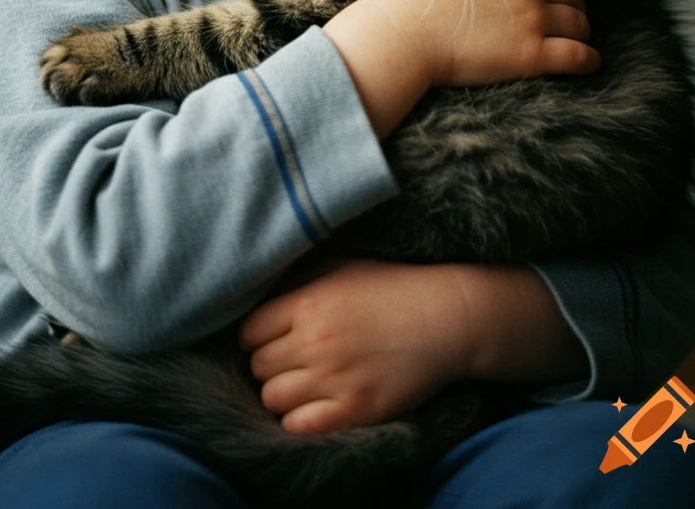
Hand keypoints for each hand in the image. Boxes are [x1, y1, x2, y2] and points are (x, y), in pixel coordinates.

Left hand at [237, 257, 471, 433]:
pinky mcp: (356, 410)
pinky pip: (299, 426)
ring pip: (272, 399)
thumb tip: (259, 297)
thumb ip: (296, 282)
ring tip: (303, 382)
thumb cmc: (390, 287)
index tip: (271, 337)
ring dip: (282, 392)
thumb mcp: (340, 267)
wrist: (445, 318)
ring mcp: (335, 379)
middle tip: (291, 360)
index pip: (249, 331)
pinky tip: (315, 405)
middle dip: (269, 364)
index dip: (257, 336)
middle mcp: (315, 341)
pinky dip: (299, 419)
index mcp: (308, 303)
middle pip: (258, 367)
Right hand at [324, 0, 599, 136]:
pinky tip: (588, 63)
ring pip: (580, 23)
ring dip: (580, 31)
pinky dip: (588, 60)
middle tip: (563, 20)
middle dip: (570, 6)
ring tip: (575, 42)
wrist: (403, 33)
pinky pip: (578, 56)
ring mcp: (533, 20)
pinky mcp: (531, 55)